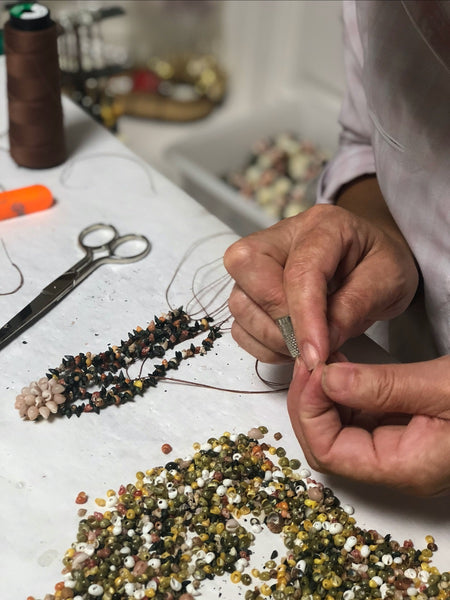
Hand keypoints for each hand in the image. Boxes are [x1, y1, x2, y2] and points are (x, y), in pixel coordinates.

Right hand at [224, 198, 418, 367]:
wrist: (373, 259)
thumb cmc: (380, 263)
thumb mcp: (388, 281)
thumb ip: (355, 307)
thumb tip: (322, 342)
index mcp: (321, 226)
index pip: (299, 271)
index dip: (304, 317)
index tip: (317, 355)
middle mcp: (280, 237)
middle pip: (246, 267)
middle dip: (276, 317)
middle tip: (310, 343)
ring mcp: (260, 263)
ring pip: (238, 301)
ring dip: (269, 336)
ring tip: (306, 346)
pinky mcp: (250, 289)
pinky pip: (239, 324)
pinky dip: (262, 344)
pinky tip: (291, 344)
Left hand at [287, 355, 449, 494]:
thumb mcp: (440, 387)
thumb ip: (382, 386)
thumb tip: (327, 379)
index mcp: (405, 468)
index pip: (327, 453)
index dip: (309, 410)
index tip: (313, 371)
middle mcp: (398, 467)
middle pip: (326, 445)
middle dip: (309, 402)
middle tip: (310, 362)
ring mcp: (401, 451)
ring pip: (340, 431)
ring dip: (324, 395)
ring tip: (325, 360)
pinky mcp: (406, 432)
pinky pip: (361, 419)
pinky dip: (345, 393)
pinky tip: (344, 369)